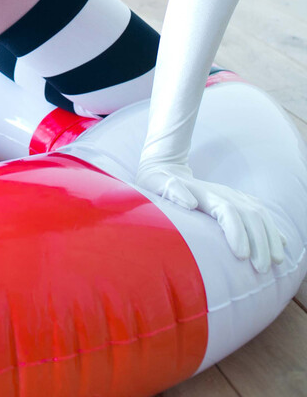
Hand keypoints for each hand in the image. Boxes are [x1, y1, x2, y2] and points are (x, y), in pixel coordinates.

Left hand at [136, 160, 286, 272]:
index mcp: (204, 193)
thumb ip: (173, 192)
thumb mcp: (157, 184)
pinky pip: (260, 213)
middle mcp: (223, 193)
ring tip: (275, 262)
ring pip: (260, 214)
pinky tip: (281, 244)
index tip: (242, 256)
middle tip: (261, 269)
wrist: (166, 169)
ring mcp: (232, 196)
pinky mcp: (236, 200)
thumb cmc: (158, 183)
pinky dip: (272, 228)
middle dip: (259, 242)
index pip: (227, 211)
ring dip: (270, 237)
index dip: (236, 232)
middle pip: (249, 215)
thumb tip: (189, 203)